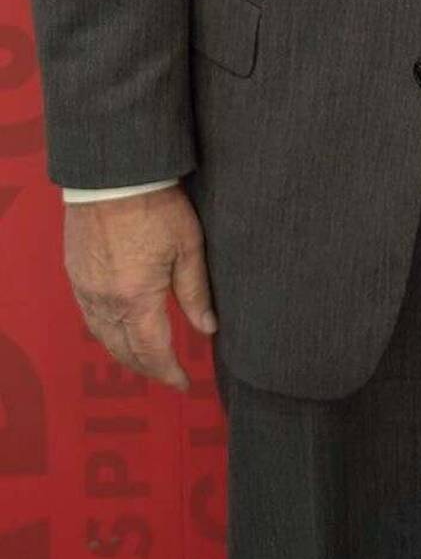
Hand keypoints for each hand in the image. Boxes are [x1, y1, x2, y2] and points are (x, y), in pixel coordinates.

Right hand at [64, 186, 216, 391]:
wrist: (114, 176)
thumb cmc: (156, 206)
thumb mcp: (188, 247)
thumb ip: (195, 292)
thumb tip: (208, 328)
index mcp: (136, 300)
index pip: (152, 352)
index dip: (169, 372)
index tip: (183, 383)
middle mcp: (106, 302)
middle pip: (123, 351)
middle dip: (147, 368)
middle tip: (167, 374)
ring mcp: (86, 290)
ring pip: (103, 338)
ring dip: (124, 354)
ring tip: (146, 359)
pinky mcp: (76, 275)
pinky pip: (89, 317)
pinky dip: (106, 332)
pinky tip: (118, 329)